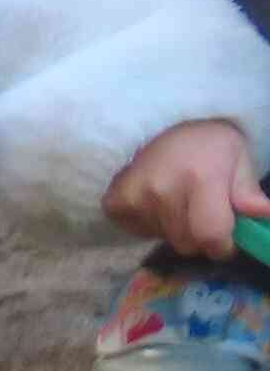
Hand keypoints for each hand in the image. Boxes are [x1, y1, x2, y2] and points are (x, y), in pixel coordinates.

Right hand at [100, 118, 269, 260]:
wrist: (164, 123)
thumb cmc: (208, 144)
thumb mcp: (238, 160)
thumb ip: (248, 191)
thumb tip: (264, 213)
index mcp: (200, 178)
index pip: (210, 234)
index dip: (221, 247)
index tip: (225, 243)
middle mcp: (163, 189)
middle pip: (186, 243)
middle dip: (199, 238)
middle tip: (202, 215)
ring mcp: (135, 197)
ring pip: (164, 238)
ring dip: (175, 229)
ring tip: (178, 202)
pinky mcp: (115, 203)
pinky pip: (139, 232)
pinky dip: (150, 224)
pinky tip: (156, 202)